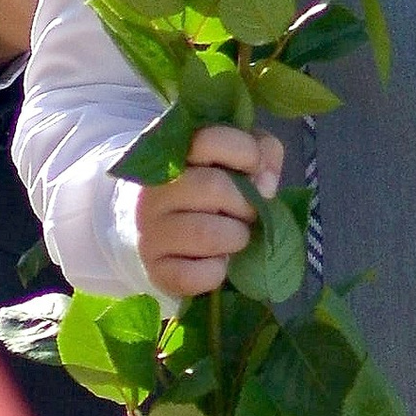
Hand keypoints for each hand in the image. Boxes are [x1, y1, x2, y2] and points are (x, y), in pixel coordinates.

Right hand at [134, 121, 285, 298]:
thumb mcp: (233, 159)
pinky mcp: (155, 270)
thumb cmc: (204, 192)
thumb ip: (260, 153)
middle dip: (245, 204)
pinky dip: (217, 272)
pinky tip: (215, 262)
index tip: (254, 168)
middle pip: (215, 188)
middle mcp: (153, 191)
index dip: (246, 153)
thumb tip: (266, 182)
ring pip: (208, 234)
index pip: (209, 140)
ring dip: (235, 238)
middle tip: (244, 212)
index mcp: (172, 154)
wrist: (152, 229)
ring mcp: (149, 231)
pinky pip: (197, 275)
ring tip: (232, 237)